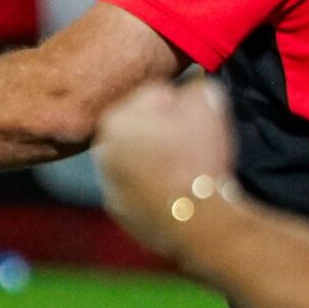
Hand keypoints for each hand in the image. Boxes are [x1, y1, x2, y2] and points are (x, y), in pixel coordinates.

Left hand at [92, 77, 236, 256]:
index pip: (154, 96)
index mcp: (115, 119)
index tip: (194, 121)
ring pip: (139, 160)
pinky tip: (177, 191)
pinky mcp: (121, 212)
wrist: (195, 220)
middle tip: (191, 144)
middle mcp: (102, 151)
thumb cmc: (196, 157)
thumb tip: (190, 93)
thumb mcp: (206, 101)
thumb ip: (194, 88)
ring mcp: (109, 185)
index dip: (180, 105)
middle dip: (163, 132)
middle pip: (141, 129)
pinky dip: (155, 188)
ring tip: (186, 170)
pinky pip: (140, 189)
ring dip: (158, 160)